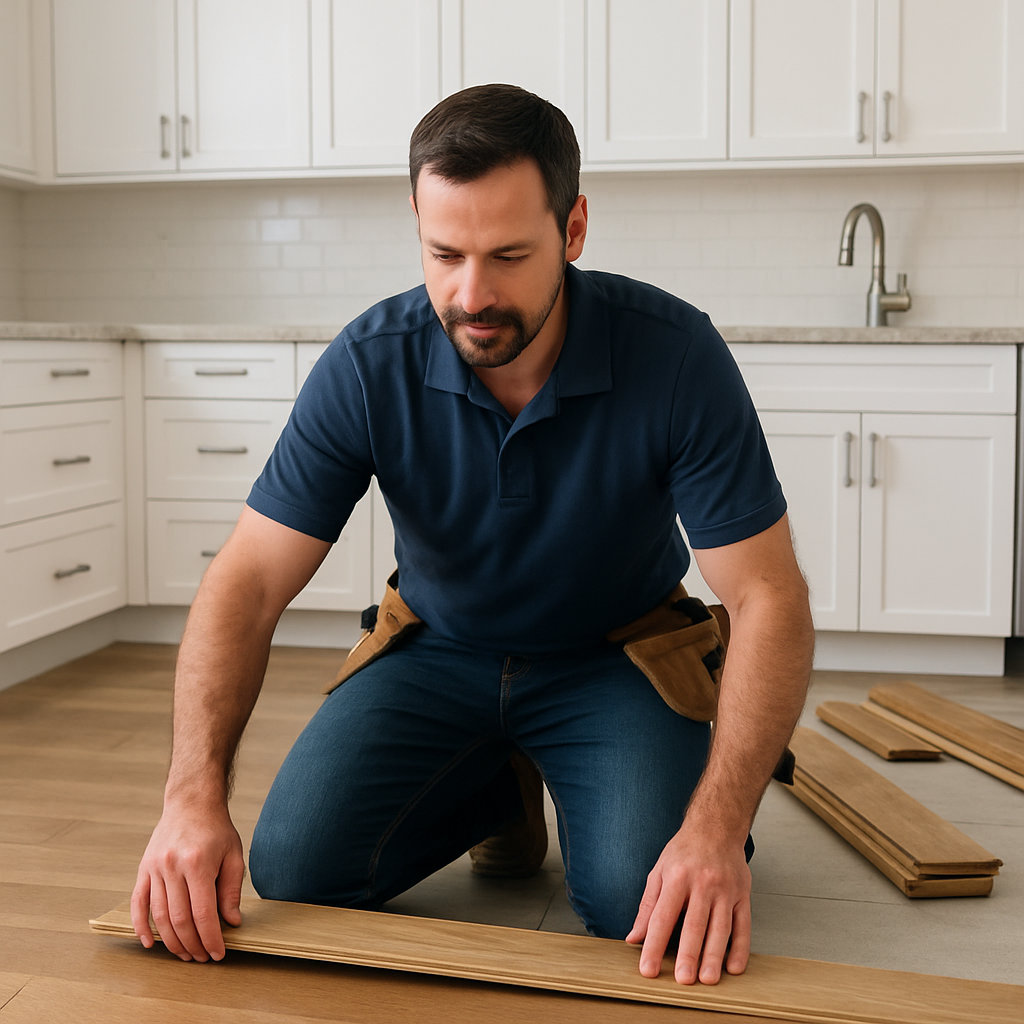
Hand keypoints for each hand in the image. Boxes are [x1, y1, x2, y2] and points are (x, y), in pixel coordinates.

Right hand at [130, 803, 244, 961]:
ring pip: (159, 916)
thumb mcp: (234, 855)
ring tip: (185, 954)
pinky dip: (141, 926)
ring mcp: (155, 868)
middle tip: (202, 958)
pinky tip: (150, 942)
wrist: (191, 802)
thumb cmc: (216, 829)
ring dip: (171, 941)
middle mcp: (173, 867)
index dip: (210, 938)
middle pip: (179, 920)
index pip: (203, 914)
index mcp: (198, 864)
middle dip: (192, 945)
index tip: (218, 953)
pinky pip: (138, 904)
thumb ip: (231, 890)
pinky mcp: (143, 869)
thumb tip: (231, 922)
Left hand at [625, 824, 751, 984]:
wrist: (716, 828)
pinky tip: (733, 967)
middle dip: (688, 954)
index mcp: (677, 878)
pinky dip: (740, 949)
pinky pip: (743, 926)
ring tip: (707, 980)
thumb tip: (634, 938)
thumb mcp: (659, 872)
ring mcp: (725, 890)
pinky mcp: (742, 895)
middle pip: (694, 924)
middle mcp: (702, 884)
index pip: (662, 917)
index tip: (647, 968)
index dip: (653, 944)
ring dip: (713, 956)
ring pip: (720, 928)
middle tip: (683, 980)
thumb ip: (647, 906)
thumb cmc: (684, 852)